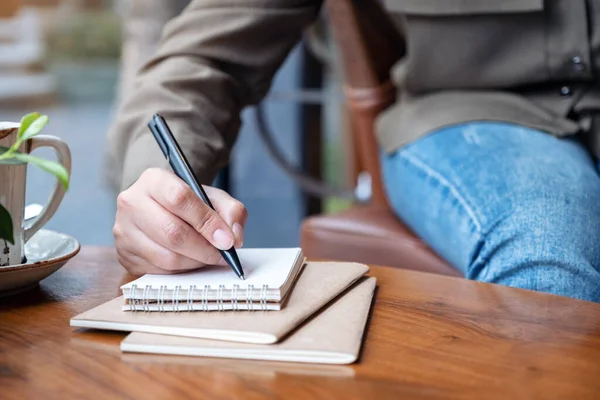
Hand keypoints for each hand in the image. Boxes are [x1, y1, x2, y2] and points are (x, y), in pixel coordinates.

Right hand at [113, 168, 246, 274]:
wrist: (160, 209)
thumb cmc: (188, 204)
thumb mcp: (213, 198)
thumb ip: (231, 212)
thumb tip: (234, 238)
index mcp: (154, 180)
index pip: (180, 199)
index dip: (207, 222)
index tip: (227, 239)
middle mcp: (132, 203)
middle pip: (172, 232)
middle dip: (204, 248)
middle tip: (223, 254)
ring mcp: (124, 230)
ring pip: (166, 257)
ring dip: (195, 262)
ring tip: (209, 257)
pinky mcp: (124, 254)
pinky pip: (159, 271)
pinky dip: (182, 270)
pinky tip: (191, 261)